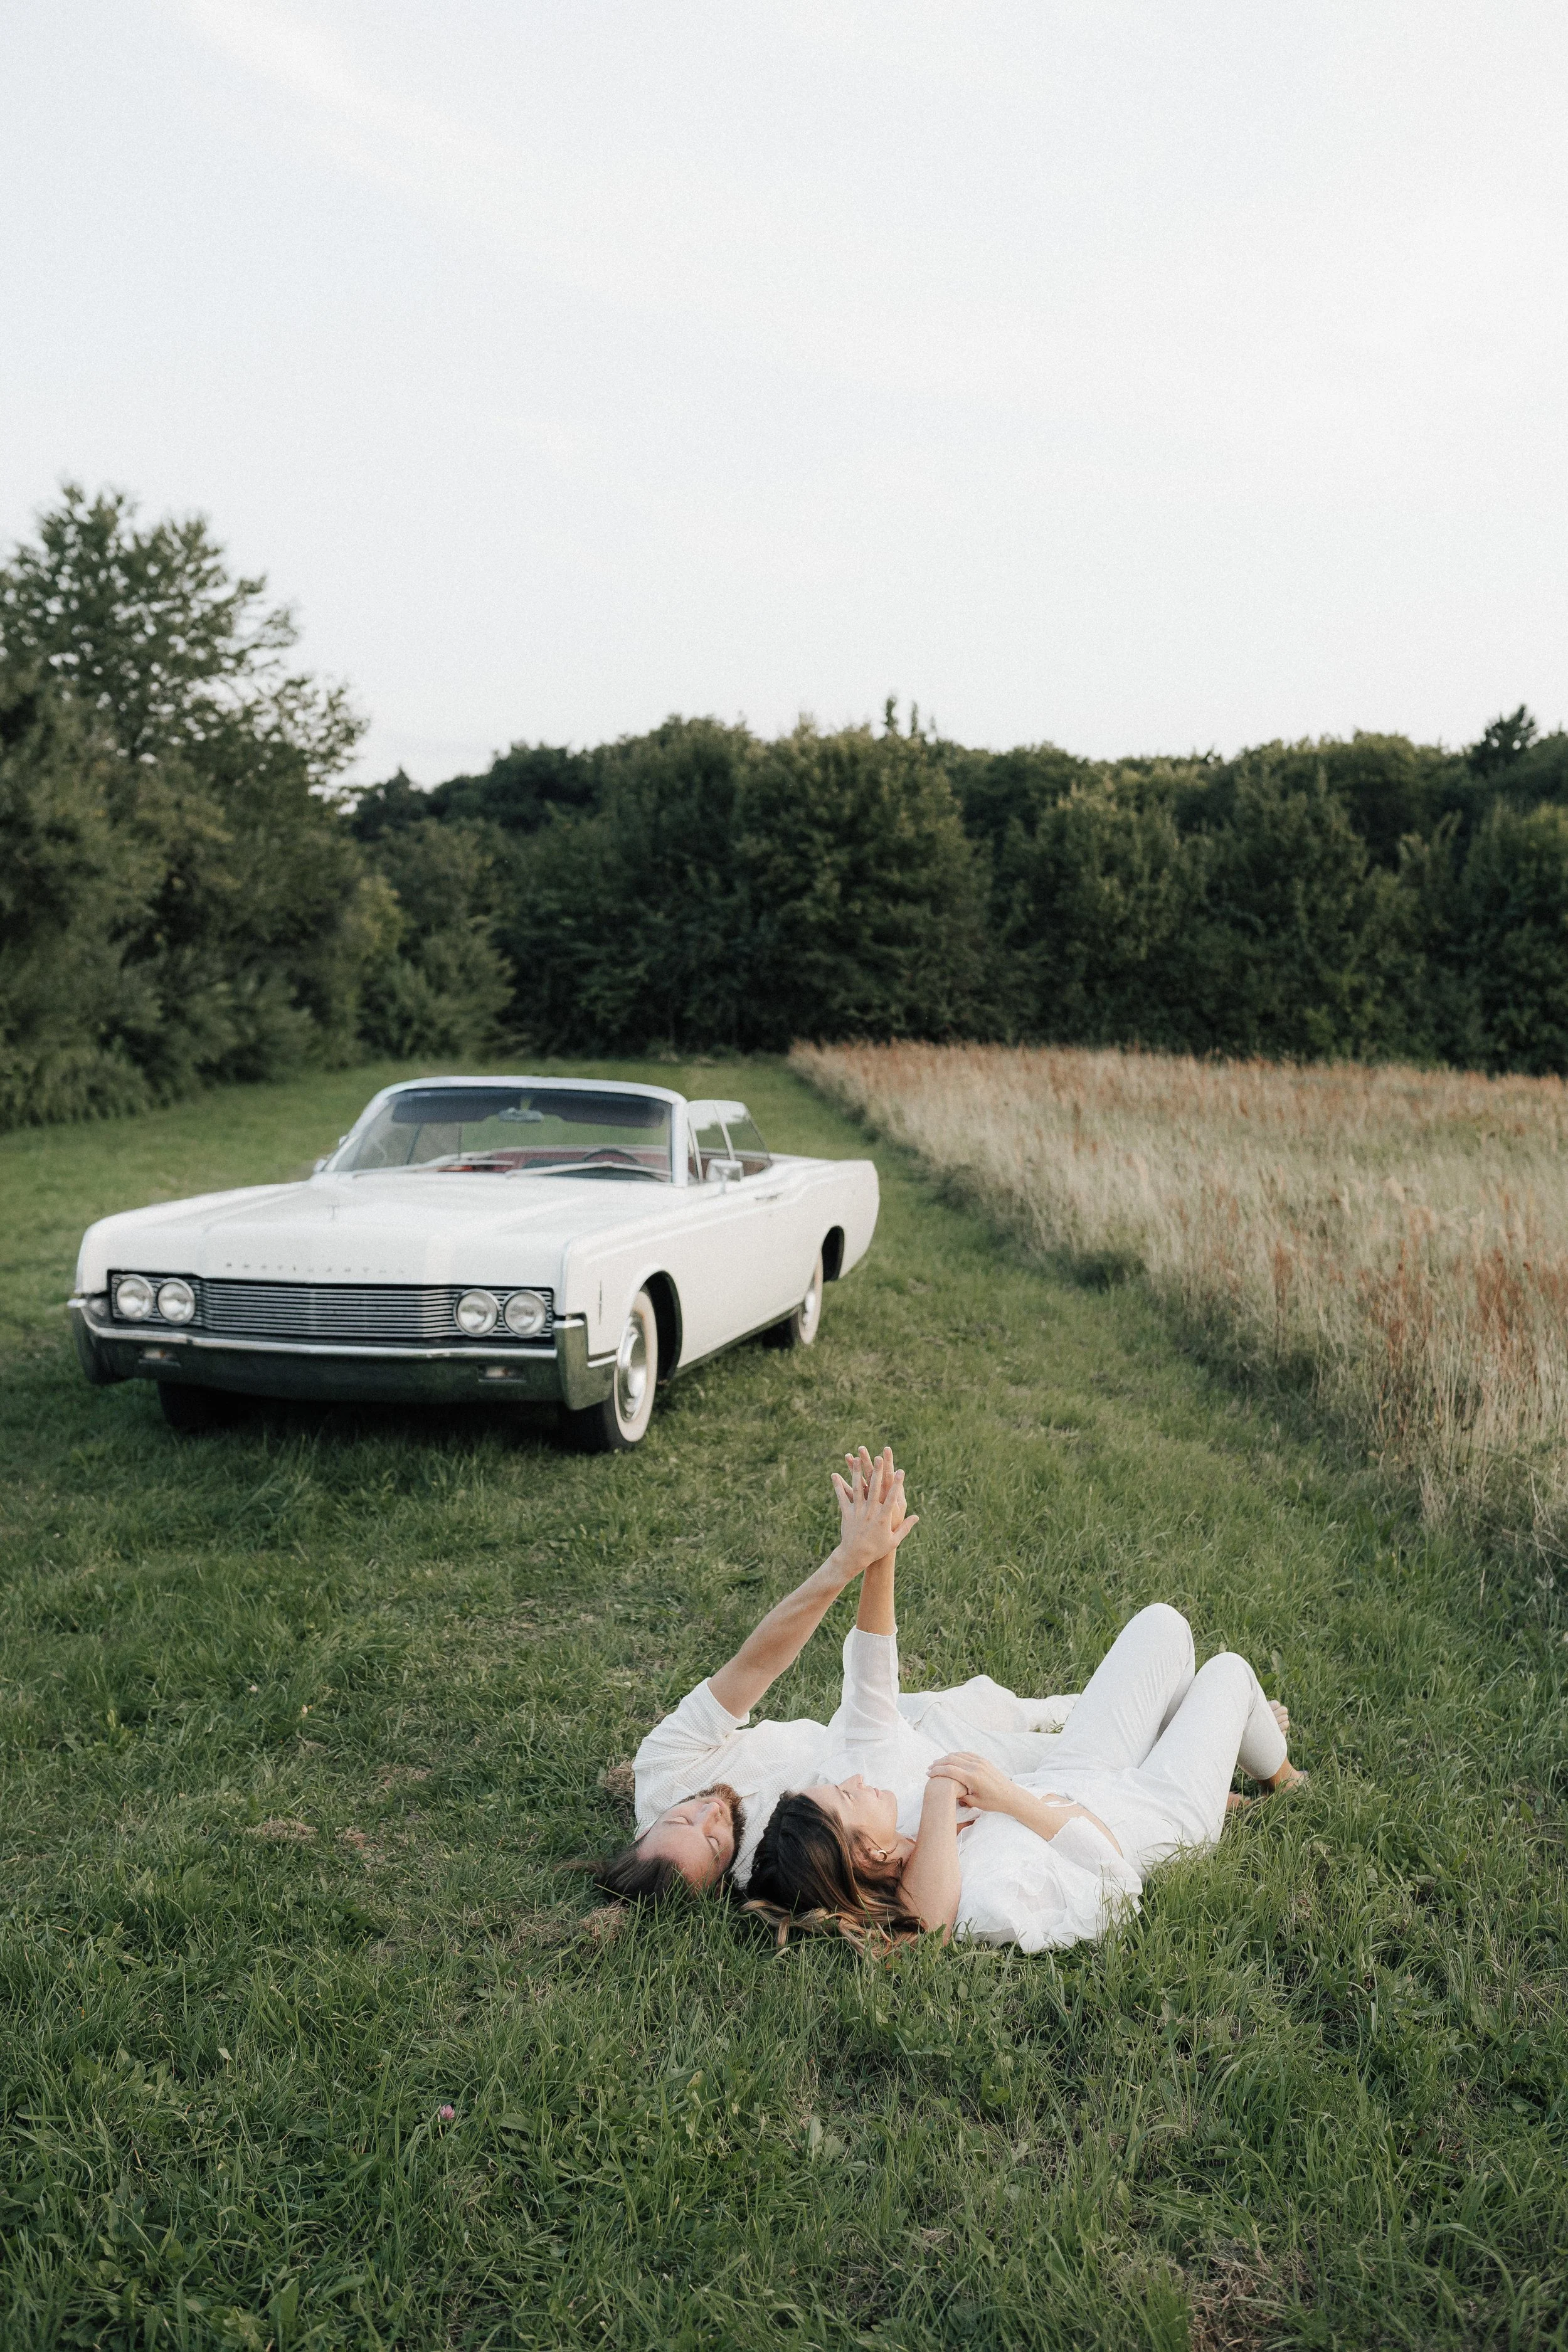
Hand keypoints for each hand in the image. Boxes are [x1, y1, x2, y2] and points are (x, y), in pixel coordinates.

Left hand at [829, 1444, 917, 1583]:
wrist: (855, 1556)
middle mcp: (870, 1512)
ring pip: (856, 1488)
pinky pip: (842, 1497)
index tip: (900, 1471)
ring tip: (857, 1459)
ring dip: (856, 1472)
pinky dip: (838, 1486)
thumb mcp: (894, 1540)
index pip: (892, 1497)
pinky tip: (835, 1474)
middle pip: (874, 1488)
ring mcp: (857, 1511)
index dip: (896, 1484)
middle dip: (877, 1472)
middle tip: (879, 1457)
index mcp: (883, 1517)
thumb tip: (917, 1517)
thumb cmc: (876, 1549)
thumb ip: (905, 1527)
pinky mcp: (846, 1513)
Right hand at [927, 1751, 1019, 1814]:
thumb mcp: (975, 1802)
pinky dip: (958, 1755)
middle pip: (951, 1760)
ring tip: (938, 1763)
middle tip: (930, 1768)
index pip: (949, 1770)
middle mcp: (975, 1767)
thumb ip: (962, 1796)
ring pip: (959, 1755)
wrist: (1011, 1796)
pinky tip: (952, 1758)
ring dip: (947, 1758)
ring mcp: (980, 1762)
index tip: (928, 1774)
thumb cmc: (994, 1802)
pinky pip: (967, 1754)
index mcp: (972, 1777)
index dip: (937, 1771)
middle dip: (939, 1763)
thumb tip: (952, 1792)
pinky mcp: (984, 1761)